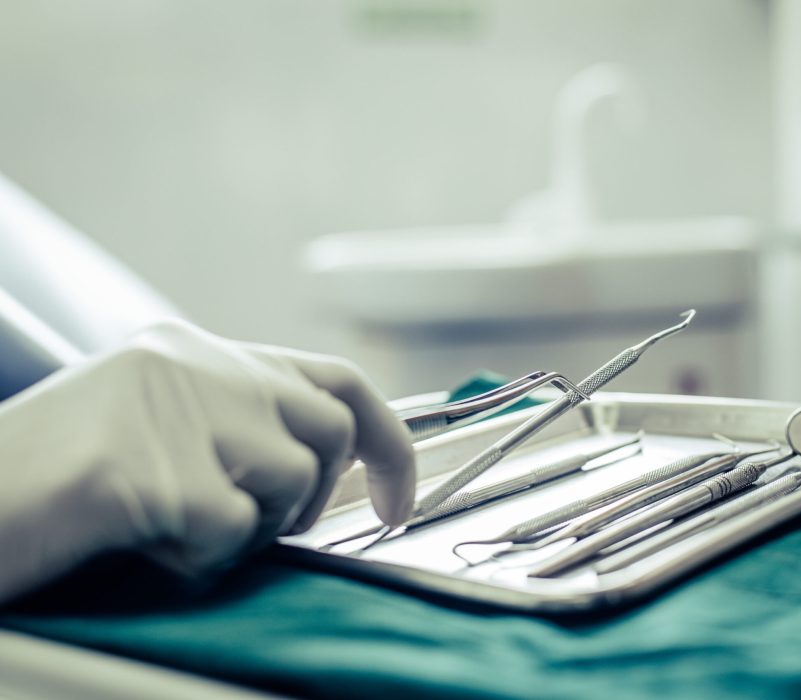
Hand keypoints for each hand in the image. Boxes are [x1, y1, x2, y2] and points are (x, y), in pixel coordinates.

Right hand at [0, 320, 413, 602]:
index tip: (398, 498)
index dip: (387, 440)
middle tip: (259, 527)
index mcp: (195, 349)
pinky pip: (232, 531)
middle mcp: (196, 363)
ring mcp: (177, 408)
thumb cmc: (55, 479)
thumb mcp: (159, 427)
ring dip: (251, 528)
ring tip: (174, 530)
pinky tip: (141, 544)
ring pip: (292, 481)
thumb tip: (328, 470)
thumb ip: (240, 427)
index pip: (335, 379)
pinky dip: (200, 558)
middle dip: (316, 496)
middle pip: (329, 429)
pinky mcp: (155, 468)